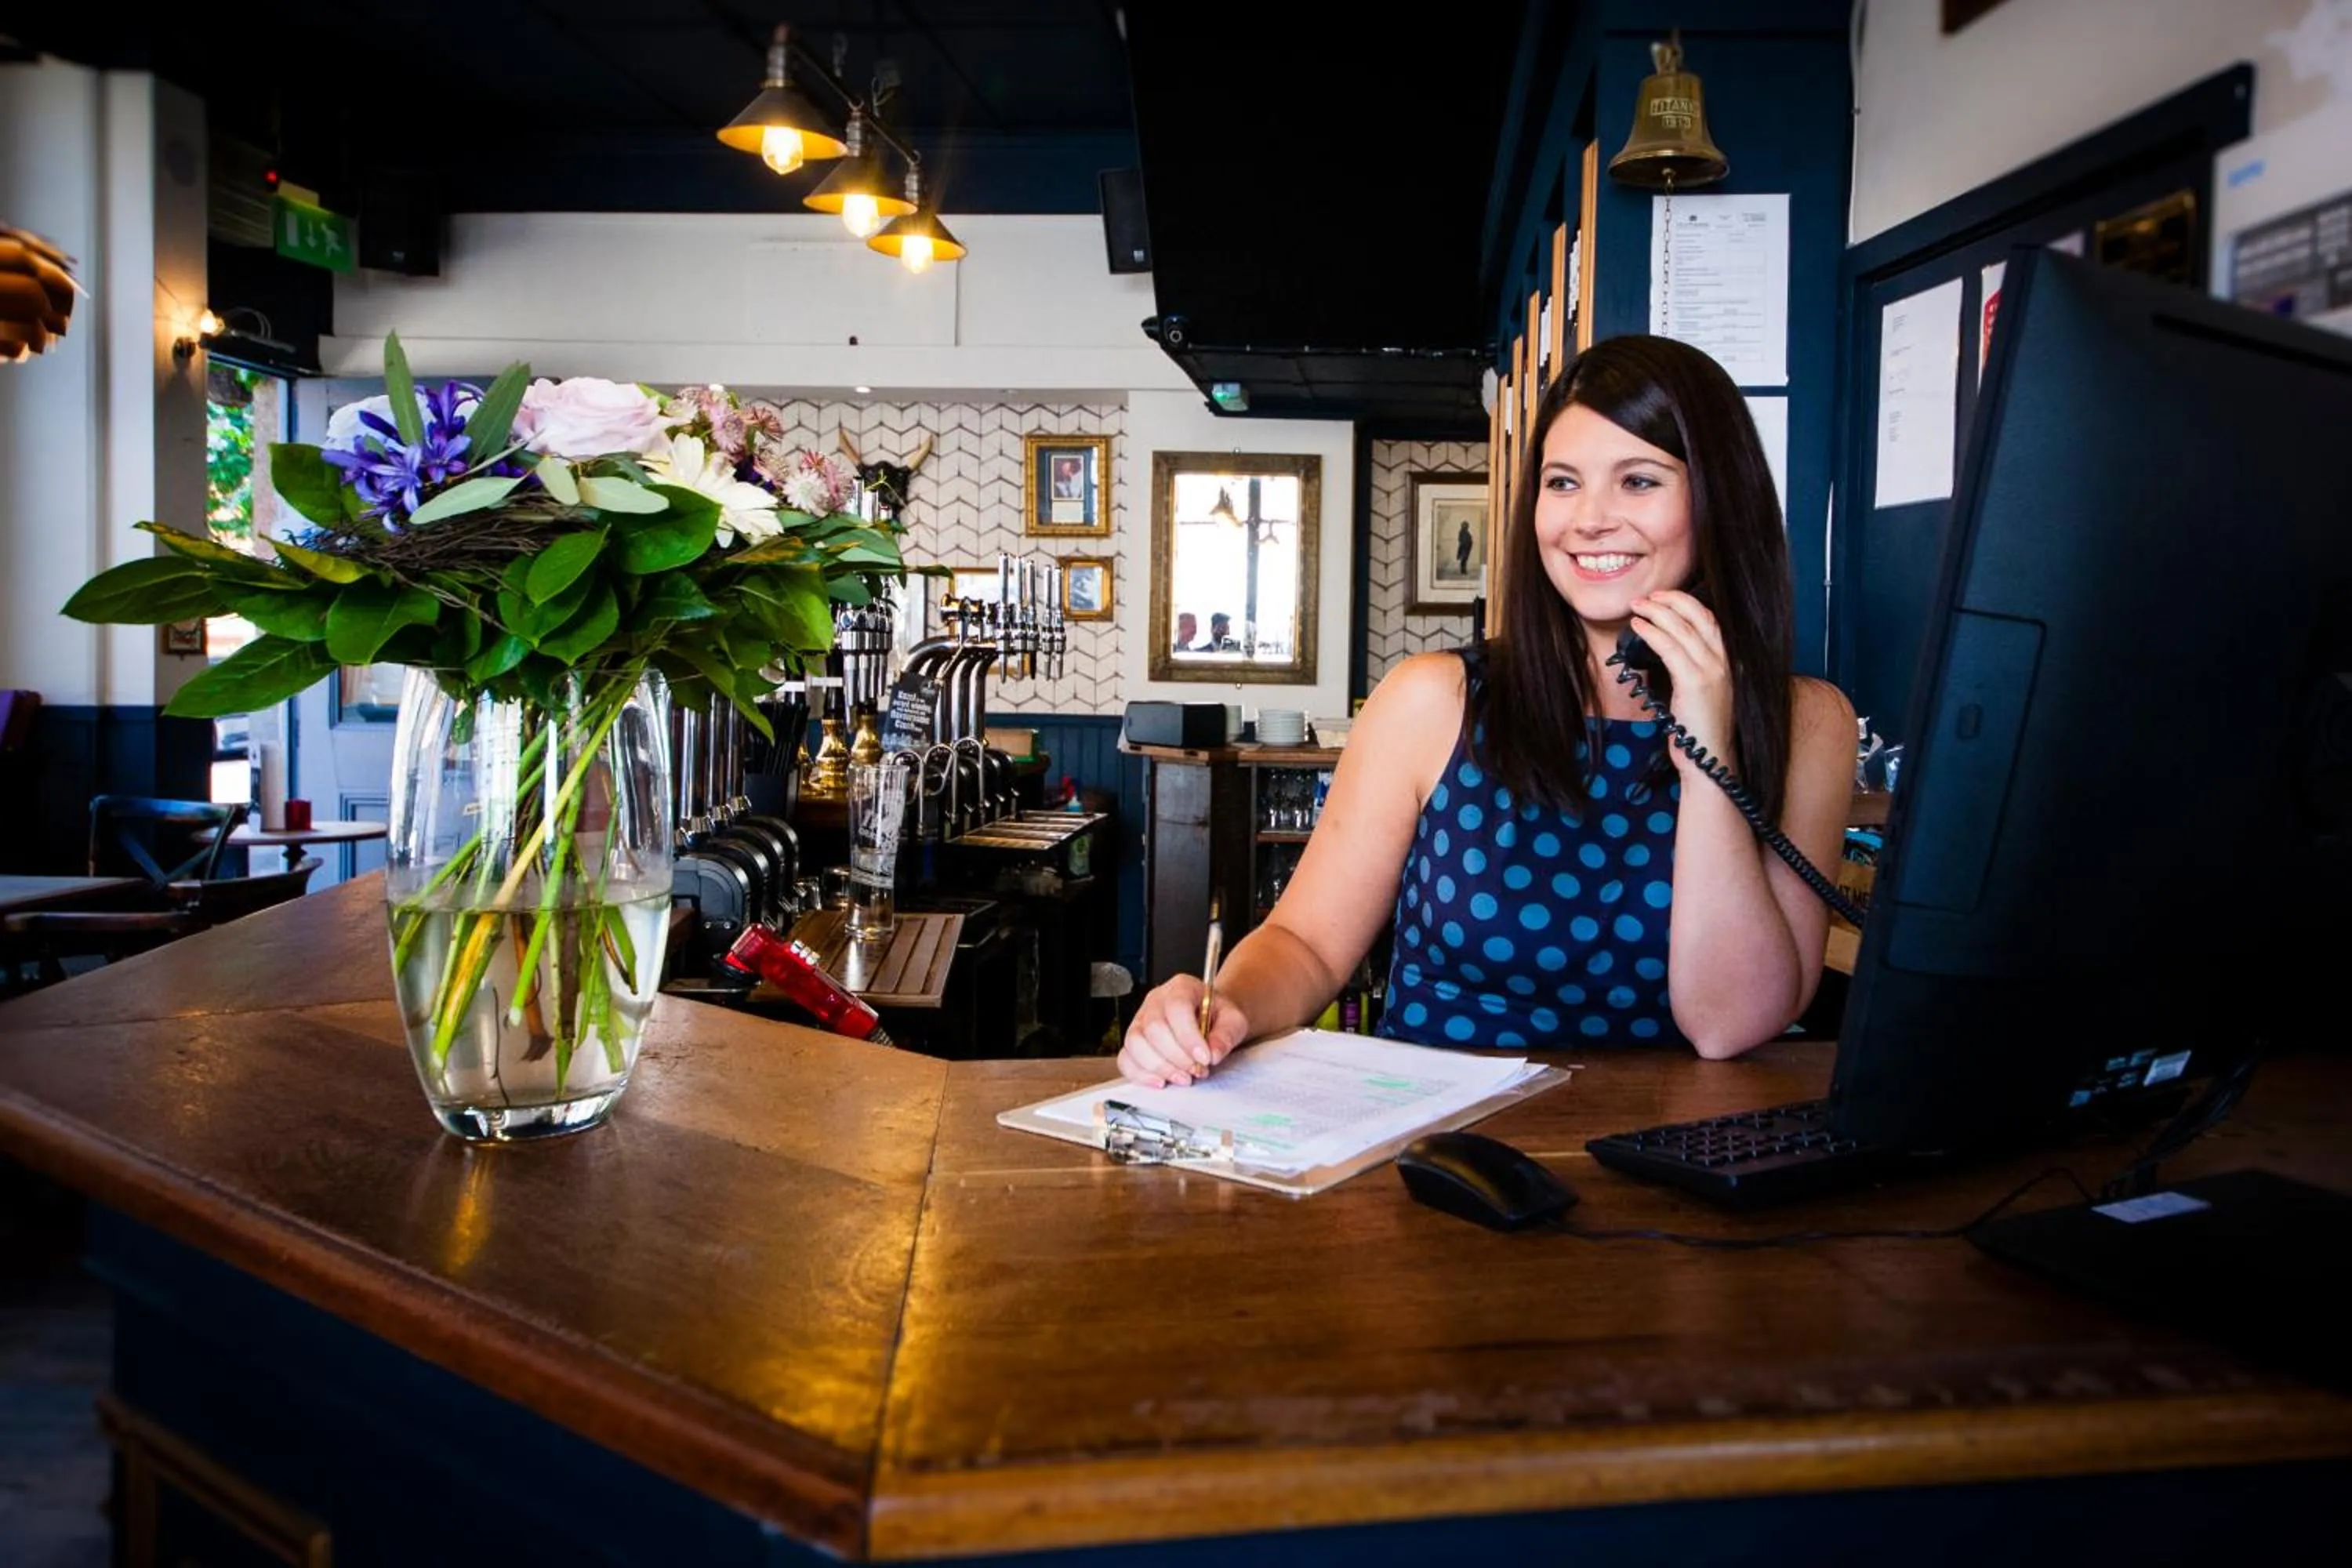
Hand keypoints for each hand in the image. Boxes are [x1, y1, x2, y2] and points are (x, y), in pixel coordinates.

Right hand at [1119, 976, 1249, 1087]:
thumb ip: (1227, 1035)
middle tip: (1198, 1071)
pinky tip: (1161, 1082)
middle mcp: (1156, 1001)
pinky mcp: (1133, 1042)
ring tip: (1183, 1078)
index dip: (1189, 1036)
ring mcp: (1140, 1020)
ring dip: (1160, 1067)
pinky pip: (1125, 1059)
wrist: (1209, 1020)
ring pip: (1135, 1043)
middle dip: (1177, 1057)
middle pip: (1153, 1027)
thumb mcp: (1233, 1021)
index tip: (1205, 1058)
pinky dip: (1140, 1075)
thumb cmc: (1218, 1017)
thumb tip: (1213, 1053)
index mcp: (1181, 987)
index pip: (1177, 1007)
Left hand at [1629, 589, 1735, 773]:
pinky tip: (1639, 627)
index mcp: (1727, 662)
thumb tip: (1665, 647)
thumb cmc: (1699, 729)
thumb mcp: (1699, 692)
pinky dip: (1652, 633)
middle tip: (1647, 596)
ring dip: (1657, 613)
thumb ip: (1689, 668)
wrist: (1709, 760)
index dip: (1686, 604)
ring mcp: (1712, 671)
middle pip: (1699, 616)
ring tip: (1637, 607)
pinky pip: (1670, 648)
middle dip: (1672, 600)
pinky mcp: (1695, 683)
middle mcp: (1724, 662)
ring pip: (1683, 628)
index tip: (1663, 598)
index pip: (1709, 620)